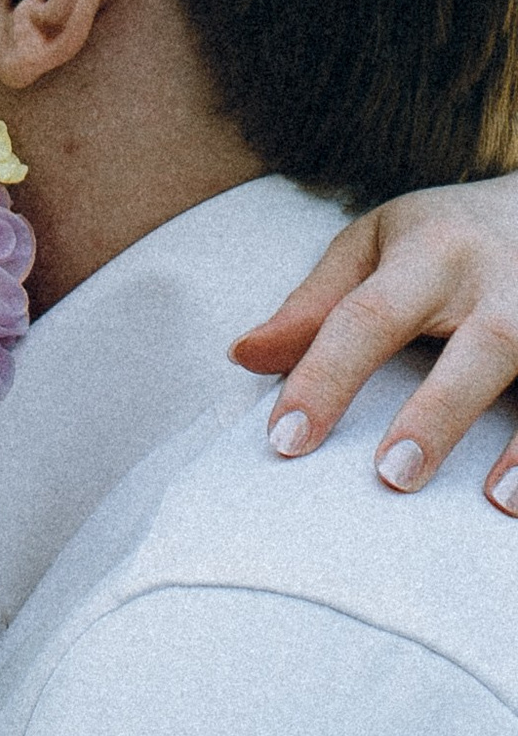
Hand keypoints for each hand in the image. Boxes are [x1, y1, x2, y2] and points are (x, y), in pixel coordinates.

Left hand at [230, 179, 517, 507]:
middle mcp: (503, 279)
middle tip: (391, 476)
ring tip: (494, 500)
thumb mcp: (373, 244)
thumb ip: (313, 304)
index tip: (286, 440)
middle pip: (482, 345)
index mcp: (434, 251)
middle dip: (438, 412)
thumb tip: (244, 356)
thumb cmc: (444, 235)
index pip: (369, 315)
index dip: (325, 376)